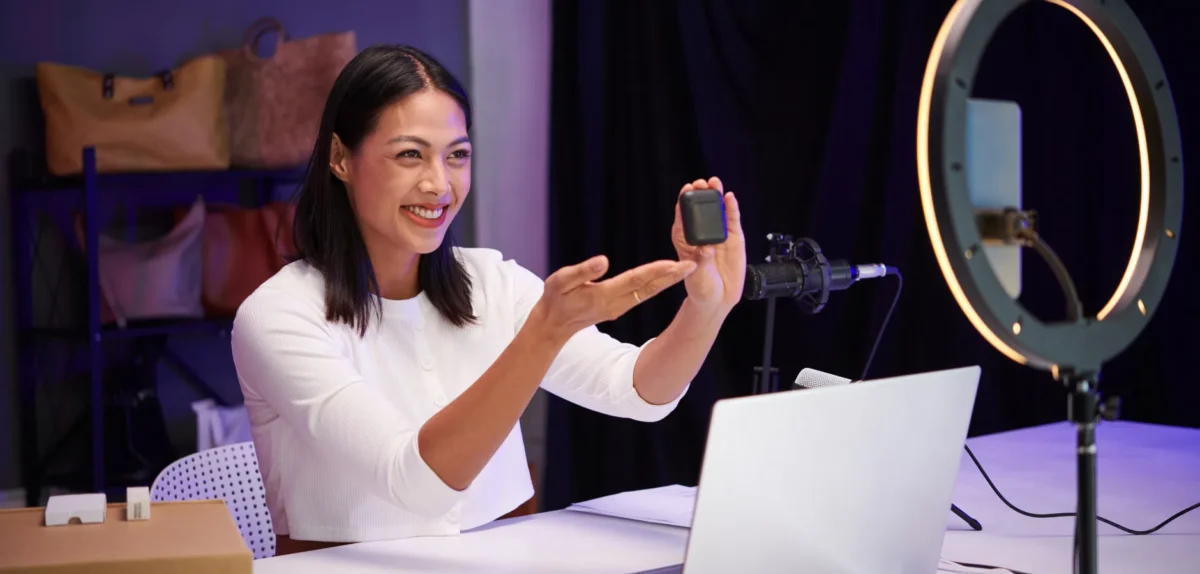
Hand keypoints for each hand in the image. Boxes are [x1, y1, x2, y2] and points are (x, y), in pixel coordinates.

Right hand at [527, 255, 696, 344]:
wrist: (553, 326)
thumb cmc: (554, 300)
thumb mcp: (560, 282)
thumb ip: (582, 272)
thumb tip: (604, 261)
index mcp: (604, 296)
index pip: (636, 280)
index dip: (657, 271)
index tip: (677, 263)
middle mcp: (617, 303)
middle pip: (650, 287)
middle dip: (673, 276)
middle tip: (696, 263)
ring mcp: (619, 307)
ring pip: (649, 291)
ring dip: (669, 279)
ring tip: (688, 267)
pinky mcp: (618, 306)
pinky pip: (643, 292)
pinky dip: (657, 282)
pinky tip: (668, 275)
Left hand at [671, 177, 745, 312]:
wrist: (718, 298)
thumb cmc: (700, 286)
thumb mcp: (696, 274)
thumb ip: (701, 259)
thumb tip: (706, 247)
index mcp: (685, 240)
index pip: (683, 217)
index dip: (684, 201)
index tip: (686, 189)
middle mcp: (701, 234)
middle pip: (700, 210)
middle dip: (700, 194)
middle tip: (701, 183)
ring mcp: (718, 235)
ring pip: (717, 212)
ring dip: (716, 196)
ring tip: (715, 183)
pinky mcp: (733, 239)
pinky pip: (732, 221)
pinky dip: (732, 209)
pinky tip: (730, 198)